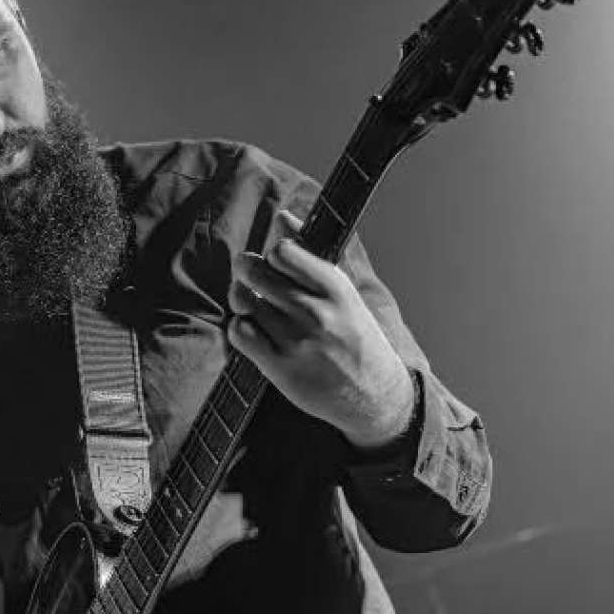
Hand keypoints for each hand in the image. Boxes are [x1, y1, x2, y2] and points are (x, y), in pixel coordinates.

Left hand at [227, 209, 414, 450]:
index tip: (277, 263)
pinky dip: (239, 326)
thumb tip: (284, 217)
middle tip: (251, 277)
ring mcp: (297, 341)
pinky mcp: (281, 368)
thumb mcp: (344, 292)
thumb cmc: (355, 337)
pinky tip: (252, 328)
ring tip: (252, 304)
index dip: (272, 254)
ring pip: (244, 301)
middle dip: (247, 270)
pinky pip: (240, 333)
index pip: (285, 252)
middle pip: (256, 273)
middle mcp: (316, 313)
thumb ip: (312, 254)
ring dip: (242, 298)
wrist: (374, 396)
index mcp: (335, 288)